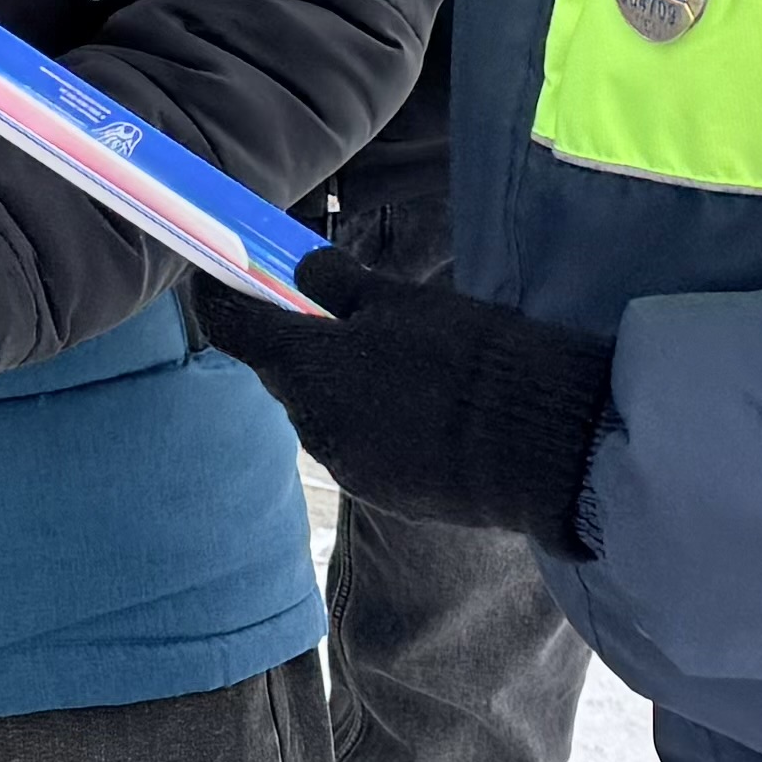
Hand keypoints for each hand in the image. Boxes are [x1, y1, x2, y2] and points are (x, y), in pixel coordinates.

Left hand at [189, 257, 614, 555]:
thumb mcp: (403, 300)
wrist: (544, 445)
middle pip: (285, 374)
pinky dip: (377, 424)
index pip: (234, 328)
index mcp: (306, 369)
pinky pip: (364, 448)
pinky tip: (424, 409)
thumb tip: (299, 266)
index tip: (216, 279)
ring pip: (326, 413)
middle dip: (301, 345)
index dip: (220, 300)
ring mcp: (349, 467)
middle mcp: (313, 425)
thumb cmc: (470, 357)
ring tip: (403, 364)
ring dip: (344, 388)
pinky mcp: (387, 495)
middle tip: (341, 316)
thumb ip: (337, 284)